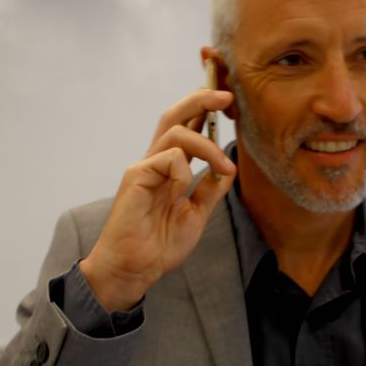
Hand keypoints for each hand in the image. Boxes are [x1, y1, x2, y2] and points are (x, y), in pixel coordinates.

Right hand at [80, 89, 236, 311]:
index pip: (186, 127)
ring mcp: (145, 167)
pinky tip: (183, 193)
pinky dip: (184, 171)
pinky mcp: (136, 177)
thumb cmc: (159, 245)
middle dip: (201, 99)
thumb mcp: (196, 214)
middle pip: (175, 115)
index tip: (229, 104)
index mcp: (169, 168)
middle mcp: (156, 161)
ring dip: (206, 144)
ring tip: (223, 165)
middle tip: (227, 96)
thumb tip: (228, 168)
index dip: (204, 109)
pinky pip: (168, 158)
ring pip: (176, 132)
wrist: (135, 269)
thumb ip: (210, 190)